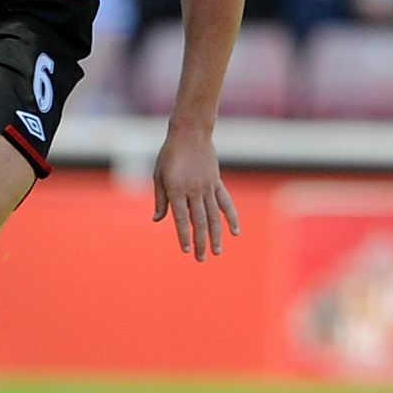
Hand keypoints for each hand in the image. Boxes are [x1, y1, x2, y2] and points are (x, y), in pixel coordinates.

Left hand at [152, 128, 239, 261]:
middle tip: (200, 258)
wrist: (190, 133)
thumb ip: (160, 199)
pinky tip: (235, 232)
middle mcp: (193, 190)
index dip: (183, 235)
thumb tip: (157, 219)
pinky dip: (231, 218)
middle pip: (198, 221)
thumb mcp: (158, 175)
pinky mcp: (217, 182)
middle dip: (200, 241)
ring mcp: (207, 187)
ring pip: (214, 216)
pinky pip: (226, 203)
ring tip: (216, 252)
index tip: (186, 250)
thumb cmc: (169, 154)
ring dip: (215, 235)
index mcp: (176, 189)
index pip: (180, 218)